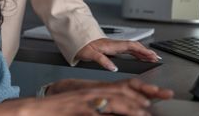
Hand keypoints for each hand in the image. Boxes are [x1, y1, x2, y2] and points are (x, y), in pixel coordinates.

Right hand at [32, 78, 172, 114]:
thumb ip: (105, 107)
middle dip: (140, 98)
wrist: (41, 108)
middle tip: (154, 106)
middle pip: (122, 92)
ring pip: (112, 101)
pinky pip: (95, 113)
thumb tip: (126, 111)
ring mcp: (86, 101)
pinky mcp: (78, 110)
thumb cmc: (65, 109)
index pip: (124, 86)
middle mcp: (94, 92)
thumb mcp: (88, 105)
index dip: (142, 90)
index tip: (157, 94)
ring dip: (129, 107)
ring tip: (142, 114)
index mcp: (98, 90)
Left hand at [75, 38, 160, 71]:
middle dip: (146, 51)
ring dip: (142, 52)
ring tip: (151, 58)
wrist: (77, 39)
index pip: (131, 47)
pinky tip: (139, 56)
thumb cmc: (82, 46)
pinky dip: (135, 52)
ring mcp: (115, 45)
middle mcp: (115, 44)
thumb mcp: (90, 55)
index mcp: (112, 45)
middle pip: (135, 47)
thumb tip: (113, 68)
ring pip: (132, 48)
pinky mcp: (113, 48)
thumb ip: (102, 61)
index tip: (151, 55)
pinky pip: (128, 49)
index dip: (142, 51)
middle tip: (156, 58)